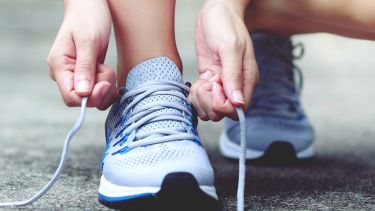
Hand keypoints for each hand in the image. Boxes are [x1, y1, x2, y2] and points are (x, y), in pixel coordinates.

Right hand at [47, 0, 116, 109]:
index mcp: (59, 66)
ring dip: (106, 87)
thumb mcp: (88, 41)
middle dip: (101, 90)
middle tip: (107, 70)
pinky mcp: (87, 75)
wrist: (91, 6)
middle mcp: (66, 74)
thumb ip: (85, 67)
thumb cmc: (88, 18)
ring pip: (93, 98)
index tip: (104, 83)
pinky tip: (109, 73)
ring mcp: (76, 76)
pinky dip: (108, 87)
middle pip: (84, 100)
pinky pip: (98, 92)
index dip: (90, 97)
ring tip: (107, 67)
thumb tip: (83, 93)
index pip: (71, 98)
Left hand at [190, 0, 258, 120]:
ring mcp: (221, 85)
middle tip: (206, 81)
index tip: (214, 85)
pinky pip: (202, 99)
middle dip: (209, 102)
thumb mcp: (230, 47)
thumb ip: (233, 74)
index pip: (238, 109)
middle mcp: (235, 85)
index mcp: (246, 79)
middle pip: (222, 113)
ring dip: (201, 99)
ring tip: (201, 80)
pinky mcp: (209, 81)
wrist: (215, 12)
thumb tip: (237, 102)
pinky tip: (198, 81)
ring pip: (210, 109)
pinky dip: (196, 95)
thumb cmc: (225, 25)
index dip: (222, 104)